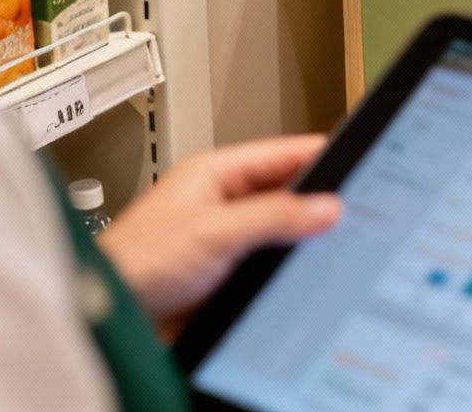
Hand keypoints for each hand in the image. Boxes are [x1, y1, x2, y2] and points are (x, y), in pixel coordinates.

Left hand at [98, 134, 341, 334]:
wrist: (112, 317)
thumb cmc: (138, 264)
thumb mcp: (214, 232)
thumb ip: (273, 216)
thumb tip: (325, 206)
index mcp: (215, 174)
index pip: (281, 154)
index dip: (321, 154)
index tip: (360, 156)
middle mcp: (221, 202)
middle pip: (286, 191)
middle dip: (318, 199)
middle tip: (360, 206)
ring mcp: (225, 238)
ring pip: (280, 228)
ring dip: (303, 235)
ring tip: (340, 238)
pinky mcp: (226, 273)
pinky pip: (270, 260)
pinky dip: (290, 264)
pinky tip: (309, 271)